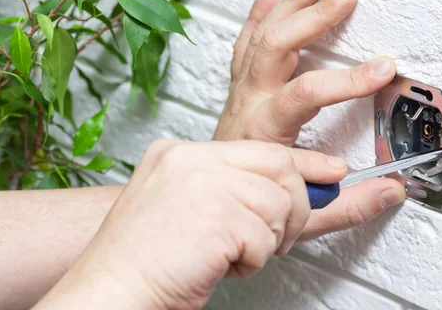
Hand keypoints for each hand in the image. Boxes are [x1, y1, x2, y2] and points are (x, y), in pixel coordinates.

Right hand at [34, 140, 347, 309]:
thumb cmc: (145, 261)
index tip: (332, 171)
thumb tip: (300, 187)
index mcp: (181, 153)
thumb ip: (237, 190)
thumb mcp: (191, 210)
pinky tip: (218, 265)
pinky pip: (263, 237)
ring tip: (230, 255)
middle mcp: (191, 159)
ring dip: (265, 241)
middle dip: (294, 207)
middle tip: (275, 237)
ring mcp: (202, 182)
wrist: (108, 293)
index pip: (260, 148)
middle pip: (280, 167)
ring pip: (278, 204)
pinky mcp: (216, 215)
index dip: (304, 164)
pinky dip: (250, 261)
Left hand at [214, 0, 405, 239]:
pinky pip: (245, 44)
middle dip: (315, 16)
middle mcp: (249, 103)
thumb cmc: (245, 206)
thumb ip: (348, 205)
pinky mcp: (238, 87)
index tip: (383, 68)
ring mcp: (240, 92)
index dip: (346, 80)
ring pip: (261, 37)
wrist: (207, 202)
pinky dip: (258, 16)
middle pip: (278, 47)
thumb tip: (391, 191)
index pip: (305, 93)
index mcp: (265, 130)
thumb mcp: (301, 214)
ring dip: (290, 4)